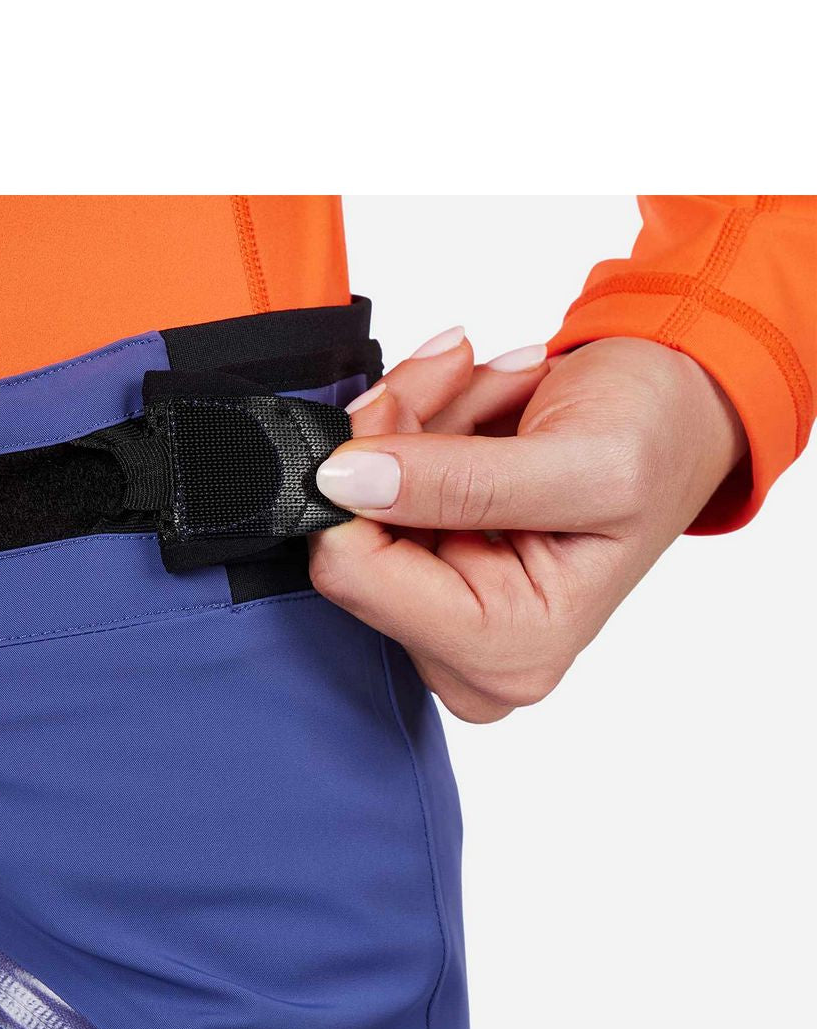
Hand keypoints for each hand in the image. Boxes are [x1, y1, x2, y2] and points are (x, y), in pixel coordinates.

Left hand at [309, 329, 746, 722]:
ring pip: (357, 506)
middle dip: (397, 436)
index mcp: (509, 649)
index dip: (357, 477)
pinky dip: (419, 429)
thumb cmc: (659, 440)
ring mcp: (443, 620)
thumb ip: (461, 482)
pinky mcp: (428, 579)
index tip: (398, 400)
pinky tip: (480, 405)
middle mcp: (469, 656)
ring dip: (416, 419)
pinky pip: (375, 494)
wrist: (684, 412)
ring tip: (497, 385)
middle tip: (460, 372)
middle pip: (351, 540)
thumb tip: (344, 485)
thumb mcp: (581, 458)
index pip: (356, 576)